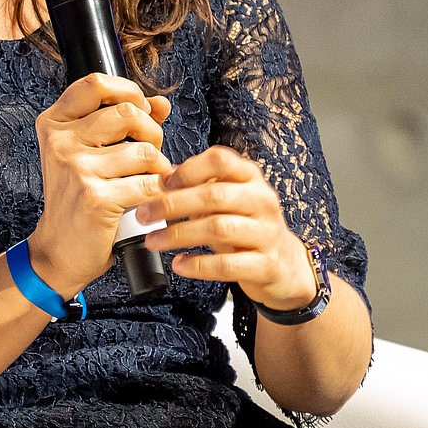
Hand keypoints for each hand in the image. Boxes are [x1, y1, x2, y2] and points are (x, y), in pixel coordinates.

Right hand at [30, 73, 173, 297]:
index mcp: (55, 124)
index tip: (141, 110)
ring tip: (146, 180)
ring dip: (158, 168)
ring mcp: (76, 168)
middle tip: (149, 153)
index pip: (95, 83)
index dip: (128, 91)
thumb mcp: (90, 153)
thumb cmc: (77, 199)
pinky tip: (146, 200)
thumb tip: (160, 103)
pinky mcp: (95, 197)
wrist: (60, 248)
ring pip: (145, 151)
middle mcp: (61, 142)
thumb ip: (123, 123)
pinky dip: (157, 193)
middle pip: (128, 113)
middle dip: (152, 132)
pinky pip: (148, 183)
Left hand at [136, 145, 316, 311]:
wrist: (284, 266)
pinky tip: (179, 264)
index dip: (188, 169)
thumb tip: (160, 177)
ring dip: (179, 234)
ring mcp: (267, 233)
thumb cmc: (245, 227)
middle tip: (142, 215)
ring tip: (152, 241)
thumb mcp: (226, 201)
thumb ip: (197, 187)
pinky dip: (199, 265)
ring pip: (219, 228)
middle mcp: (262, 201)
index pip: (220, 160)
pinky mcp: (267, 265)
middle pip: (214, 195)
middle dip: (171, 204)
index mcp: (250, 178)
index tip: (161, 183)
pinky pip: (228, 264)